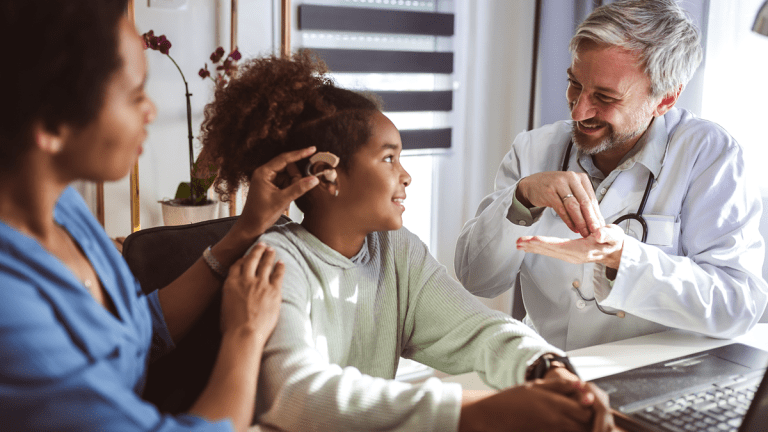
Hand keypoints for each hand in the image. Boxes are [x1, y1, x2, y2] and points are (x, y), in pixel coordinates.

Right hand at [220, 243, 283, 342]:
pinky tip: (282, 263)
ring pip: (265, 264)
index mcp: (231, 283)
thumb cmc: (232, 327)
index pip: (237, 265)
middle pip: (252, 259)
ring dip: (269, 255)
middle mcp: (246, 280)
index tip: (247, 257)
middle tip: (262, 244)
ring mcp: (260, 284)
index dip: (243, 259)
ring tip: (271, 250)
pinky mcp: (273, 290)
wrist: (244, 334)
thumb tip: (234, 297)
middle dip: (257, 250)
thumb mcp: (224, 307)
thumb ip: (230, 296)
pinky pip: (278, 275)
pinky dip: (280, 267)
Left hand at [235, 147, 319, 237]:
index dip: (300, 154)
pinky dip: (290, 190)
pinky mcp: (271, 186)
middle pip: (288, 167)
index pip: (284, 159)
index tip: (312, 149)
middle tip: (293, 192)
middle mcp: (265, 173)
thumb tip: (314, 179)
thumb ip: (298, 188)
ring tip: (286, 199)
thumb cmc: (261, 214)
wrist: (251, 227)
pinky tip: (285, 200)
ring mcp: (268, 180)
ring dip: (293, 186)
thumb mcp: (282, 200)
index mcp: (263, 172)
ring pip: (289, 176)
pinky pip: (286, 183)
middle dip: (295, 178)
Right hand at [460, 380, 613, 431]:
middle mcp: (555, 420)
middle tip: (584, 412)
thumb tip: (581, 384)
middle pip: (585, 424)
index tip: (585, 401)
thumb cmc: (511, 399)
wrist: (492, 416)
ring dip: (579, 426)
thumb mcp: (534, 386)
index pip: (586, 409)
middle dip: (589, 419)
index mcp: (553, 403)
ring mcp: (550, 431)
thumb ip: (559, 385)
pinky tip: (562, 424)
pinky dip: (568, 430)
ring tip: (573, 418)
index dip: (589, 406)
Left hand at [516, 224, 624, 268]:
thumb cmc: (614, 242)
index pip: (560, 246)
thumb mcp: (614, 236)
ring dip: (533, 247)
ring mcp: (570, 255)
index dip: (545, 242)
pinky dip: (539, 247)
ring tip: (520, 243)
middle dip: (533, 246)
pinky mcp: (568, 253)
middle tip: (518, 242)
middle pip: (550, 250)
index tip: (532, 240)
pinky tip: (531, 245)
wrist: (615, 251)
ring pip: (548, 251)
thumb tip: (598, 235)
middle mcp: (574, 255)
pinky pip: (551, 251)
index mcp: (582, 250)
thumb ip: (606, 235)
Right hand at [517, 171, 604, 236]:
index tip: (600, 227)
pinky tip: (573, 228)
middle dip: (591, 219)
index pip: (592, 199)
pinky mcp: (549, 192)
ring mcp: (559, 184)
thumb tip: (596, 220)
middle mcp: (571, 178)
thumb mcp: (571, 190)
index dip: (597, 214)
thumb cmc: (554, 188)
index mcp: (581, 178)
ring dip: (580, 222)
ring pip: (573, 206)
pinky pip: (561, 209)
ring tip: (584, 232)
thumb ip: (582, 202)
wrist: (533, 184)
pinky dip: (568, 220)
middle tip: (596, 232)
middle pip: (584, 202)